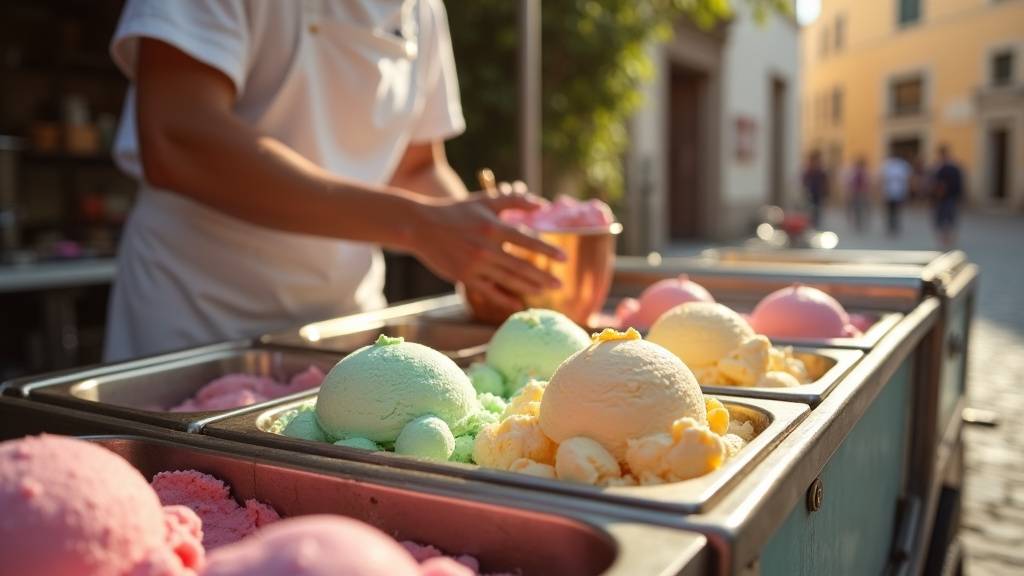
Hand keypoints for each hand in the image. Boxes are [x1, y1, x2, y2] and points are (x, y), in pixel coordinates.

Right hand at [412, 182, 564, 309]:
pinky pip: (490, 292)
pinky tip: (519, 304)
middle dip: (543, 276)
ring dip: (530, 288)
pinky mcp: (464, 277)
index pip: (527, 241)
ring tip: (545, 291)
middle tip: (561, 284)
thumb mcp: (485, 201)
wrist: (421, 227)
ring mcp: (474, 265)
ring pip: (508, 280)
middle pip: (521, 266)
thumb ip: (514, 201)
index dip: (547, 250)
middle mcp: (485, 249)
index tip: (564, 259)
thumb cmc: (456, 211)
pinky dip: (506, 299)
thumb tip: (543, 204)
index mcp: (492, 228)